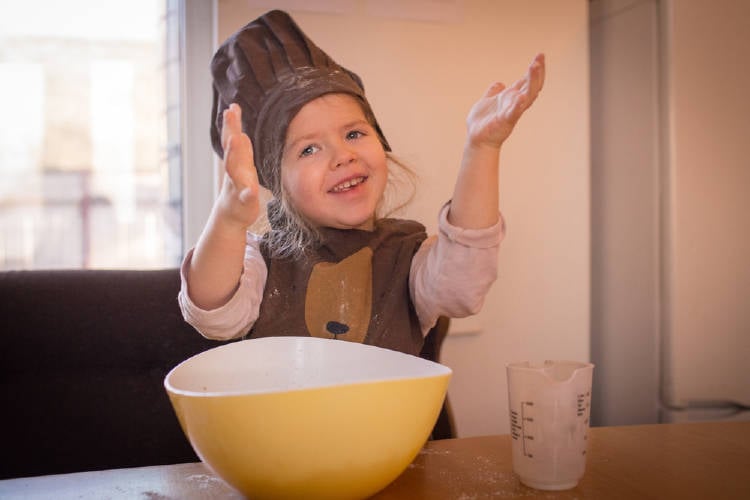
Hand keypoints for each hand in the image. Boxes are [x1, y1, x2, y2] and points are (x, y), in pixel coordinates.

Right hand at [215, 103, 259, 228]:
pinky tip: (252, 190)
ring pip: (234, 168)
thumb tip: (241, 134)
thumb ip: (241, 151)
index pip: (233, 138)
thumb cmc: (239, 188)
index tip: (232, 106)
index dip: (232, 123)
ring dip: (233, 153)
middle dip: (230, 130)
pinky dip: (248, 193)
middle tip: (229, 112)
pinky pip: (247, 196)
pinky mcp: (245, 201)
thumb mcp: (241, 168)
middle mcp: (234, 169)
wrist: (232, 214)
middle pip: (231, 148)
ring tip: (235, 138)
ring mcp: (238, 184)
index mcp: (236, 161)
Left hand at [466, 53, 544, 148]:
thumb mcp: (486, 101)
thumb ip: (493, 92)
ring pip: (527, 95)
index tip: (540, 55)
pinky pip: (514, 112)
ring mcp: (511, 111)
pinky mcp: (505, 121)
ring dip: (532, 81)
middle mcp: (514, 103)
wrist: (477, 139)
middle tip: (540, 57)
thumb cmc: (482, 123)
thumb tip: (499, 83)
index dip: (534, 69)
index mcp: (510, 97)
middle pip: (531, 85)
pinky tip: (522, 96)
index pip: (526, 80)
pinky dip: (518, 104)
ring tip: (535, 67)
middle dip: (537, 72)